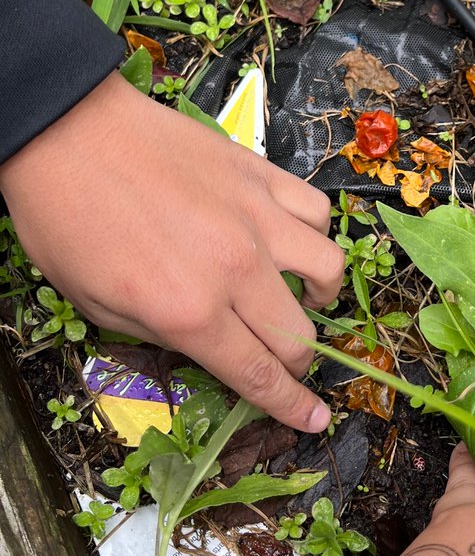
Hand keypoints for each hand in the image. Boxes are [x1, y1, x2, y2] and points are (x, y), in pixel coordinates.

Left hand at [0, 72, 342, 429]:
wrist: (66, 134)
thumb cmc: (66, 222)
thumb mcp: (95, 305)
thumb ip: (162, 334)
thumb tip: (207, 345)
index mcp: (188, 313)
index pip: (259, 374)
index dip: (291, 406)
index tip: (314, 420)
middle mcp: (234, 270)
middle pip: (296, 335)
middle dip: (297, 364)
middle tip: (283, 361)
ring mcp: (255, 218)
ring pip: (326, 270)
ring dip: (319, 298)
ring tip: (302, 297)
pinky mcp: (260, 175)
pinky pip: (315, 211)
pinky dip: (313, 234)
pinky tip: (293, 239)